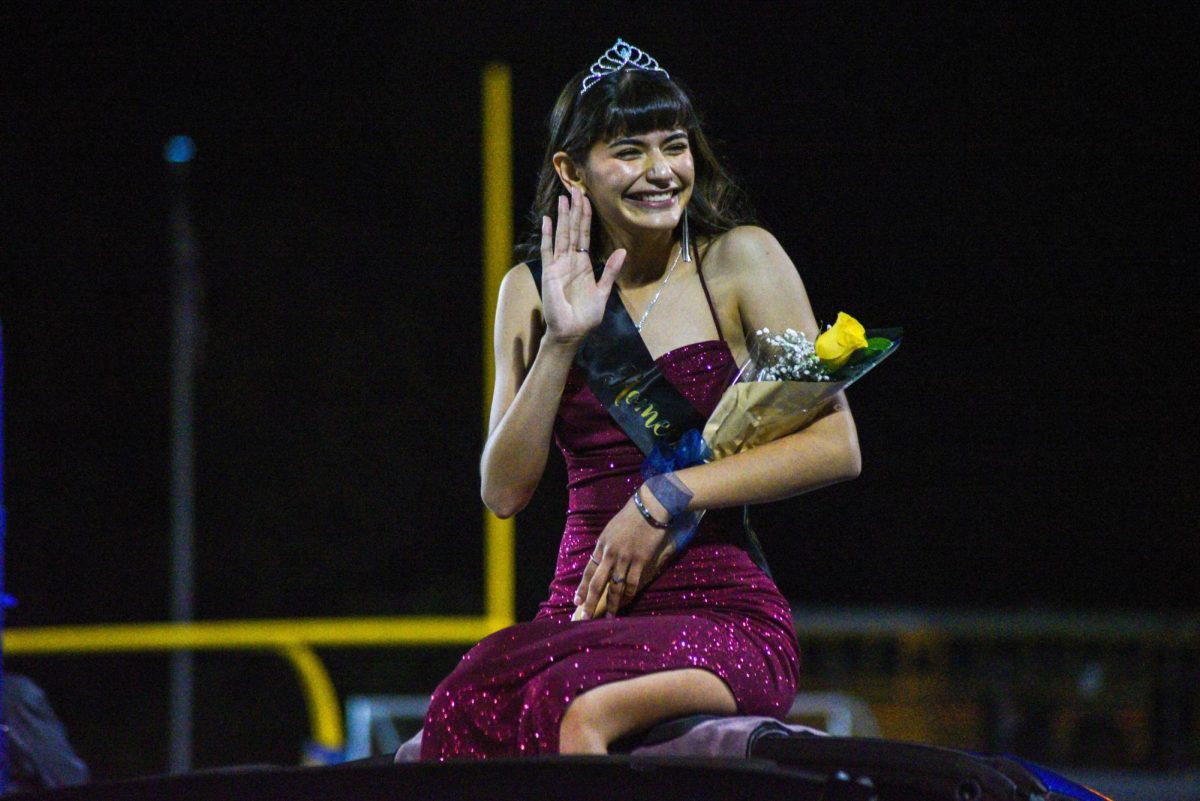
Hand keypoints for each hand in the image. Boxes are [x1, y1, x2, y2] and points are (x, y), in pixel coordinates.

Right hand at [540, 187, 625, 343]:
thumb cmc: (586, 315)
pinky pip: (548, 250)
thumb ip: (610, 271)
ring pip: (562, 235)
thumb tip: (622, 251)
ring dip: (563, 217)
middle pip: (573, 230)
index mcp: (584, 264)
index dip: (586, 217)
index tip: (587, 199)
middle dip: (575, 210)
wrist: (571, 331)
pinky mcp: (549, 272)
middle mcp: (570, 261)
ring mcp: (558, 265)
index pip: (585, 235)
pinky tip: (548, 220)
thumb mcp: (603, 292)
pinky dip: (548, 235)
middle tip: (576, 189)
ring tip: (563, 198)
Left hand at [572, 489, 674, 619]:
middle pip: (598, 583)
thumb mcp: (612, 529)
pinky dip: (629, 595)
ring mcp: (625, 558)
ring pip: (616, 587)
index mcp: (601, 545)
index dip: (583, 588)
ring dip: (612, 604)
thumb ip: (606, 546)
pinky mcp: (641, 560)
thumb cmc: (631, 516)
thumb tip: (602, 561)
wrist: (650, 507)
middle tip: (586, 617)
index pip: (589, 571)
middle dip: (591, 602)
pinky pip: (633, 583)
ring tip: (610, 616)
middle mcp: (610, 553)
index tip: (577, 601)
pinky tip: (627, 603)